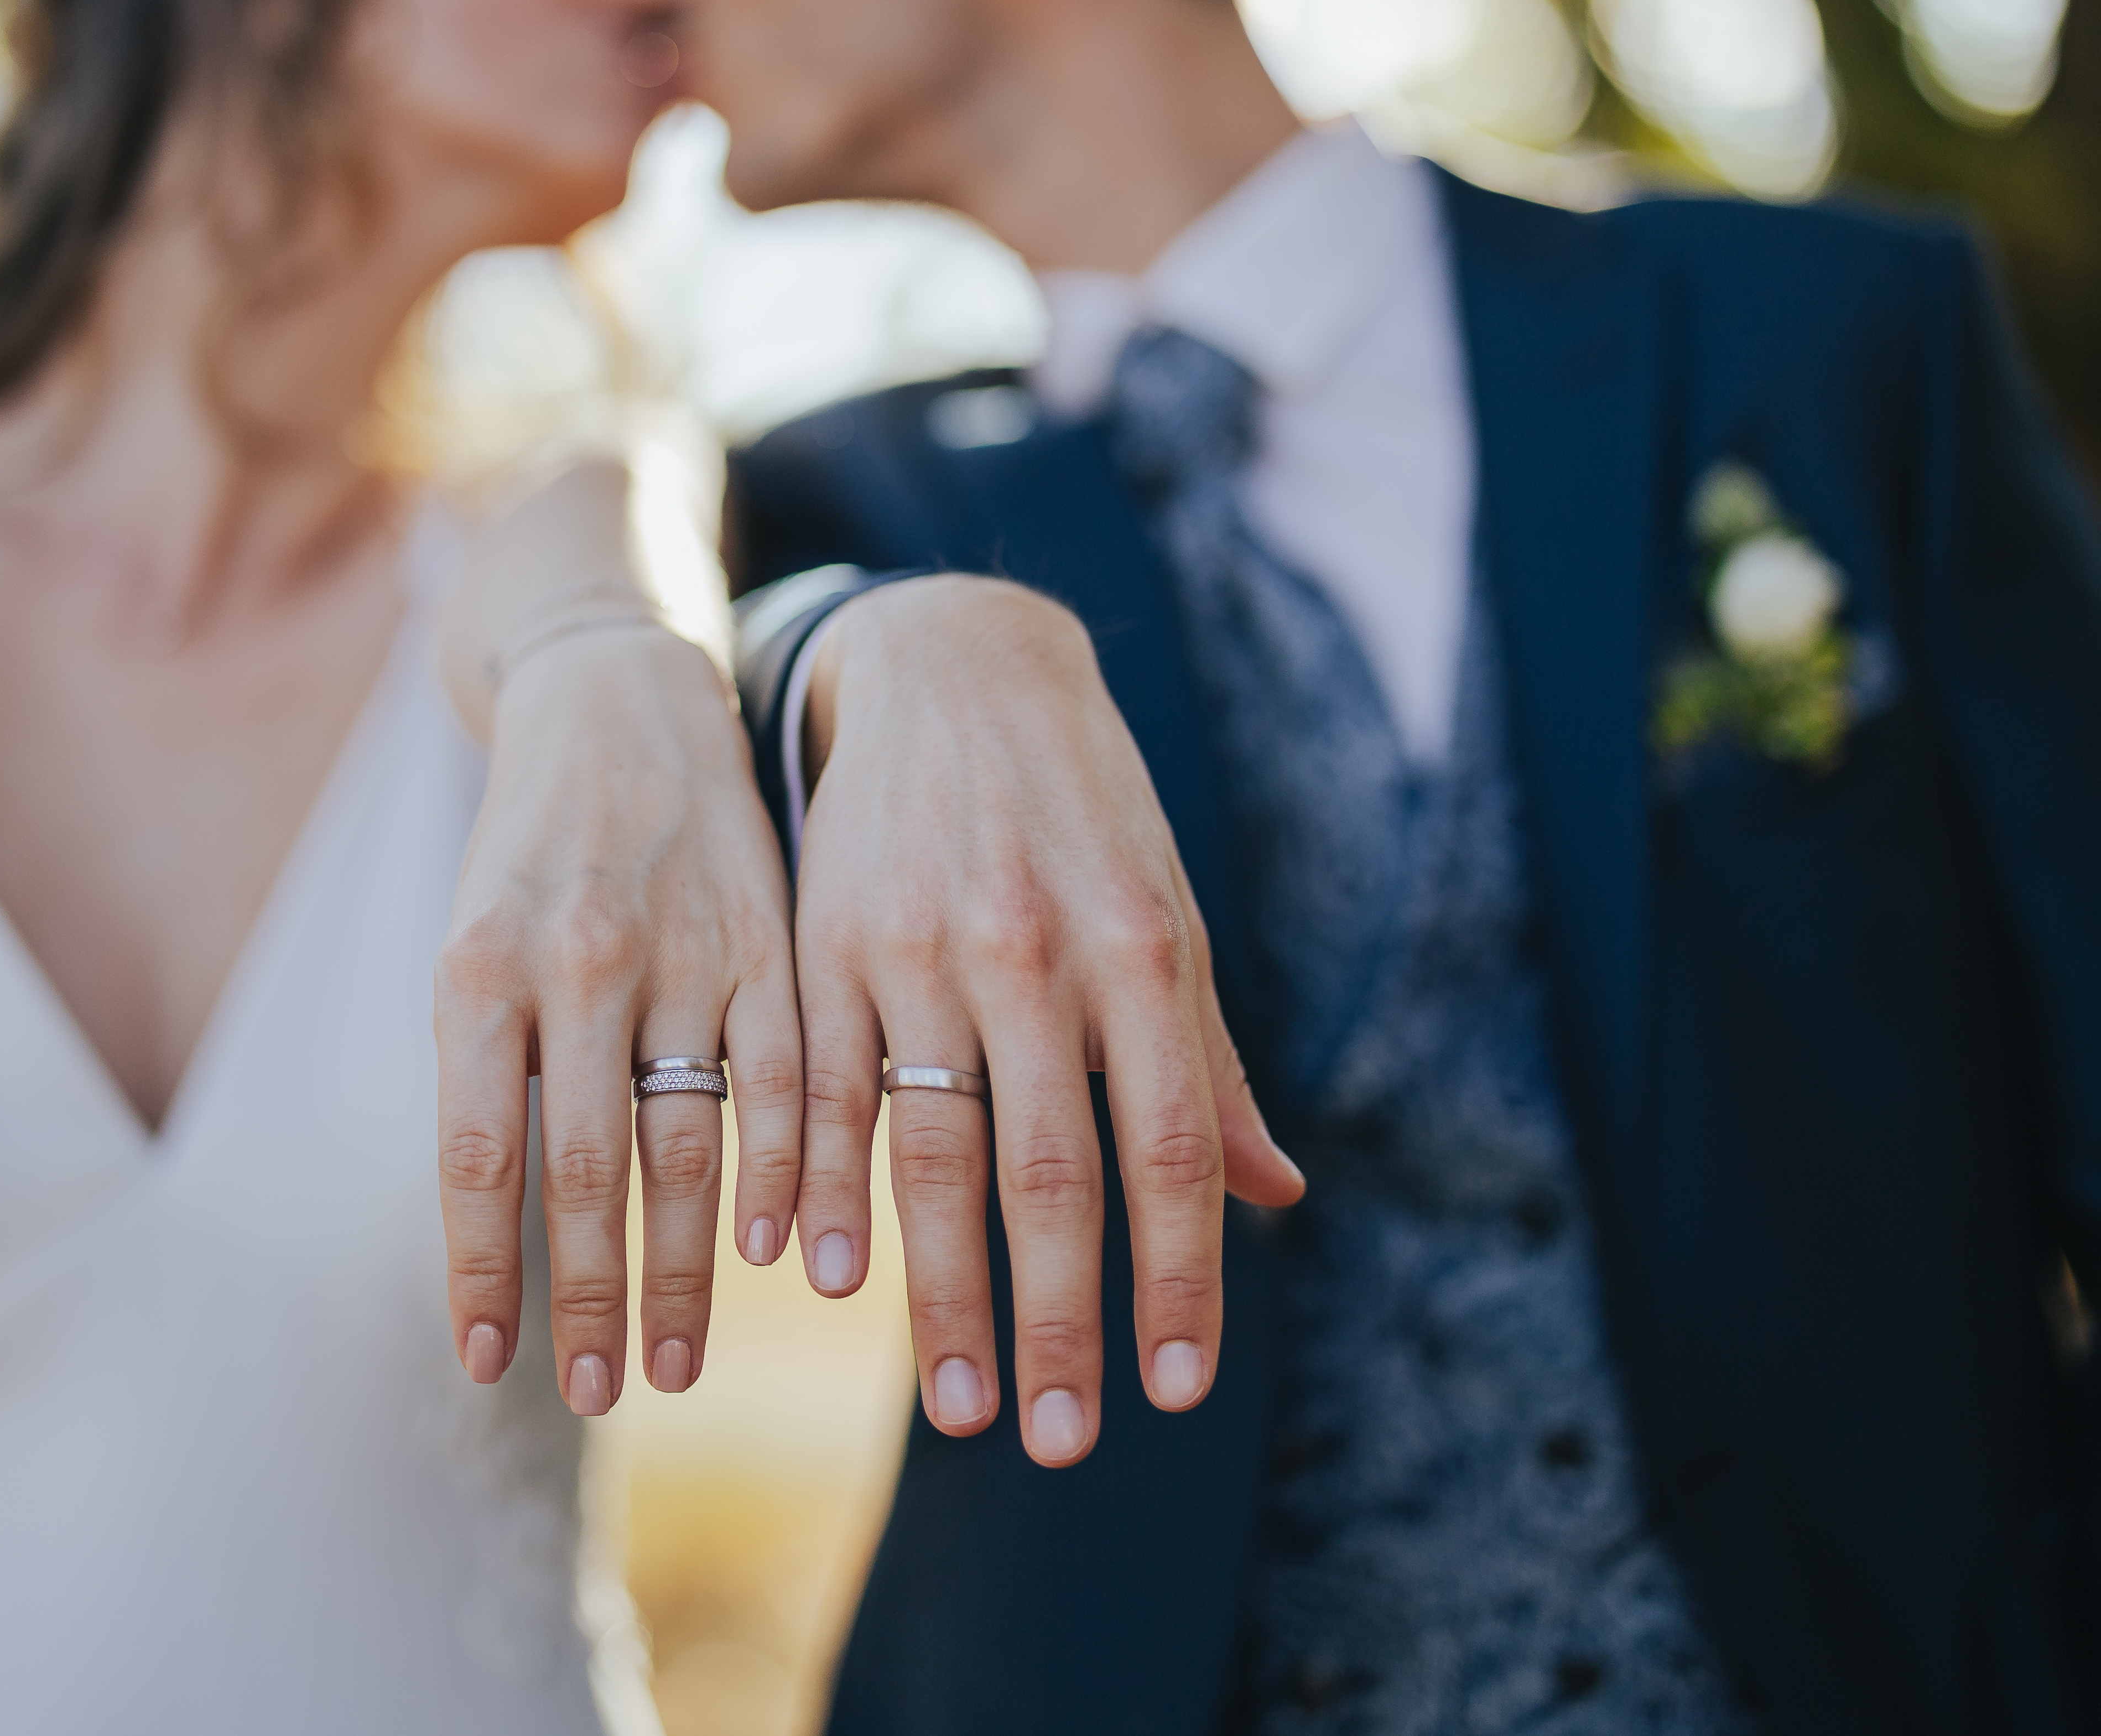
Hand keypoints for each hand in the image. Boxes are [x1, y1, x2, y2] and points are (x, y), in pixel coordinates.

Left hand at [436, 621, 802, 1412]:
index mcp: (480, 970)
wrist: (614, 697)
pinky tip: (771, 1254)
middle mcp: (578, 962)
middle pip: (590, 1167)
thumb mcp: (475, 950)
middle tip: (600, 1395)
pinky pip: (784, 1078)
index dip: (484, 1271)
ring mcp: (681, 949)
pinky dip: (781, 1174)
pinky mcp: (766, 937)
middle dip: (593, 1296)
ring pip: (689, 1139)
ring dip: (683, 1268)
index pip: (479, 1157)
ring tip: (675, 1364)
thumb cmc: (530, 856)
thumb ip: (491, 1079)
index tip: (489, 1365)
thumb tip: (498, 1242)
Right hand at [788, 574, 1302, 1464]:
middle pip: (1050, 1169)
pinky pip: (824, 1085)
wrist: (957, 661)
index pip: (1168, 1150)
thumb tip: (1276, 1199)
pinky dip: (824, 1188)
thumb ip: (1209, 1062)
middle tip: (1061, 1439)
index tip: (1172, 1390)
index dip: (1176, 1278)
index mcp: (1142, 951)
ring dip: (941, 1290)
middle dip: (1060, 1317)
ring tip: (958, 1401)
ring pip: (931, 1146)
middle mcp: (1035, 952)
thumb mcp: (1170, 915)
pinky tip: (829, 1274)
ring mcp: (922, 945)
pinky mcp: (827, 938)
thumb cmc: (1086, 810)